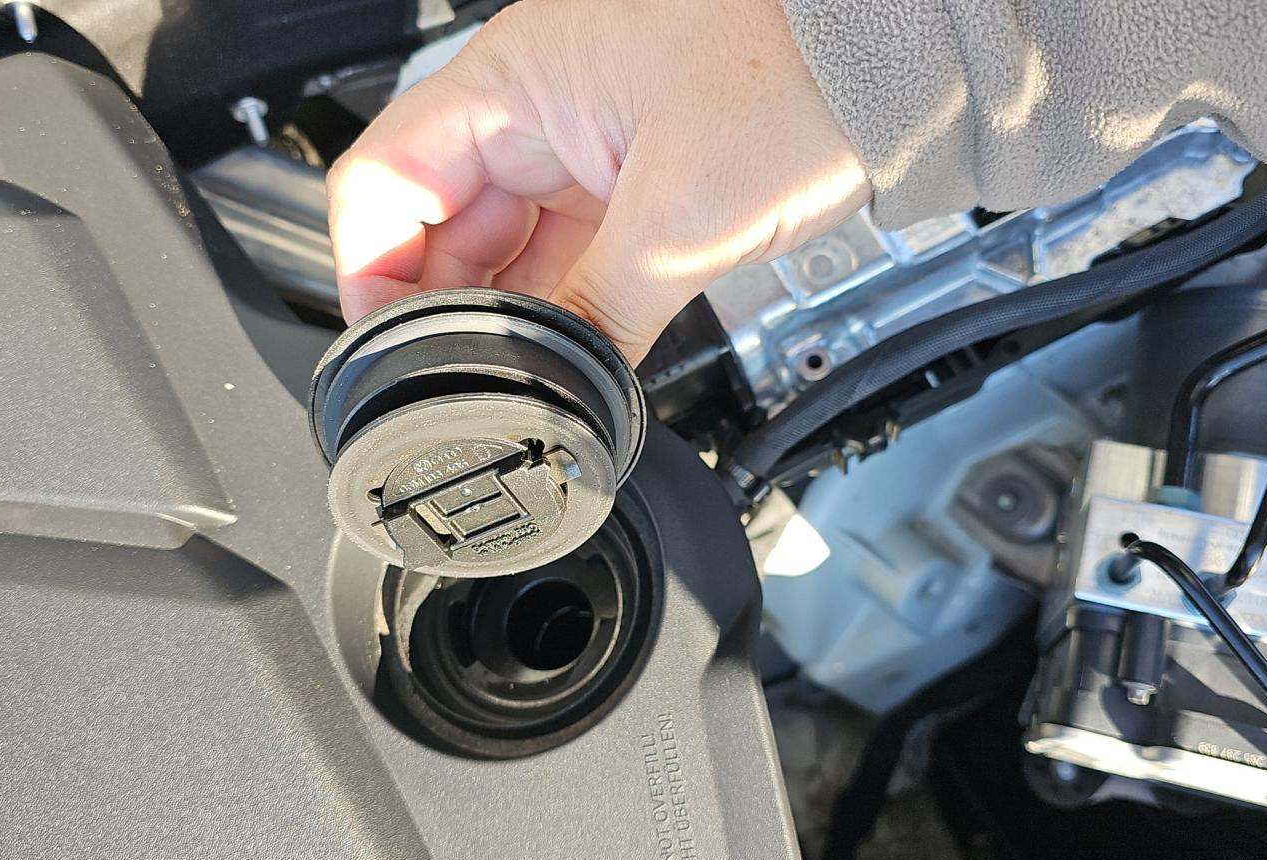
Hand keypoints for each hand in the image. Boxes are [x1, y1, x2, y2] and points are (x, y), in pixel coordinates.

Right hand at [326, 0, 870, 361]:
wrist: (896, 65)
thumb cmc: (801, 73)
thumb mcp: (682, 217)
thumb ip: (600, 313)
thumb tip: (556, 387)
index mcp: (512, 83)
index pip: (382, 182)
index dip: (370, 273)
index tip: (393, 351)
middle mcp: (533, 110)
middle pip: (439, 227)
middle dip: (451, 311)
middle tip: (477, 382)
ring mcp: (582, 148)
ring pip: (507, 250)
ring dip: (513, 316)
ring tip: (533, 373)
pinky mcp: (631, 182)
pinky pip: (569, 254)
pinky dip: (566, 306)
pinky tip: (577, 352)